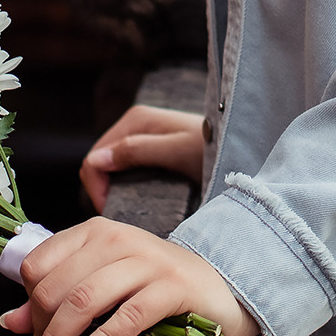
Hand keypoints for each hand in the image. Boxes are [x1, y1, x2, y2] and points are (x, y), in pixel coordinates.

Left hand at [0, 217, 254, 335]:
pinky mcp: (172, 288)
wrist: (221, 286)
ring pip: (84, 298)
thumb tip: (9, 321)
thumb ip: (57, 297)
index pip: (38, 264)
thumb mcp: (104, 283)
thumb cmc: (155, 286)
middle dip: (40, 328)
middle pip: (56, 285)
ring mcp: (148, 262)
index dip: (27, 302)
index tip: (31, 332)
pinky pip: (127, 316)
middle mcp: (119, 239)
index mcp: (96, 233)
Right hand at [79, 102, 205, 214]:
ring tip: (130, 208)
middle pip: (100, 162)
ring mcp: (143, 136)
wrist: (241, 148)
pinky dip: (126, 185)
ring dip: (114, 188)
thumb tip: (95, 160)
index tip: (113, 210)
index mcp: (135, 120)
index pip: (94, 157)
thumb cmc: (212, 149)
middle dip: (103, 189)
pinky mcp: (152, 149)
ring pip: (111, 167)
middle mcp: (134, 124)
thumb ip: (137, 152)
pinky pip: (126, 169)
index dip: (97, 187)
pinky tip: (140, 198)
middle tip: (121, 214)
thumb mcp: (175, 152)